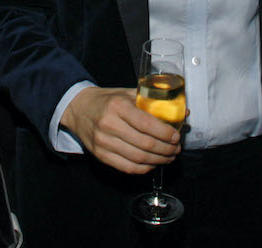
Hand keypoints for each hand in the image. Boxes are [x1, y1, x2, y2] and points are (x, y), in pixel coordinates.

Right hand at [59, 86, 180, 173]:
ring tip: (169, 157)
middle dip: (166, 149)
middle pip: (145, 144)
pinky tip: (152, 163)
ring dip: (158, 160)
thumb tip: (182, 112)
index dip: (165, 133)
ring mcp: (103, 142)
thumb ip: (153, 102)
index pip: (147, 124)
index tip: (176, 136)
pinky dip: (144, 168)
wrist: (78, 108)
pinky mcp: (100, 155)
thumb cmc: (108, 100)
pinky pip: (127, 167)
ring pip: (138, 158)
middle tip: (176, 148)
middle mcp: (109, 124)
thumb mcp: (128, 94)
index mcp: (118, 106)